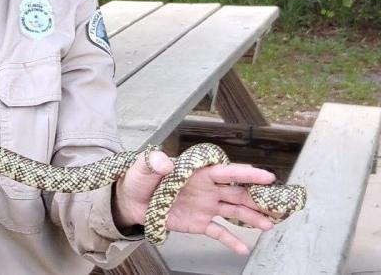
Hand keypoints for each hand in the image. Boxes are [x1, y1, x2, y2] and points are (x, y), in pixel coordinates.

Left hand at [113, 149, 276, 254]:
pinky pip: (218, 232)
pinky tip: (244, 247)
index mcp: (198, 172)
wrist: (131, 200)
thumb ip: (155, 162)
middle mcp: (207, 189)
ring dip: (252, 217)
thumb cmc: (140, 178)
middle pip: (237, 193)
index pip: (226, 172)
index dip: (247, 174)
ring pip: (234, 212)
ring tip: (269, 224)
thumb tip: (165, 162)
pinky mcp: (198, 223)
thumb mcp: (144, 166)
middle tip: (278, 203)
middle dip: (258, 198)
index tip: (267, 176)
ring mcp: (205, 207)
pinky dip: (231, 240)